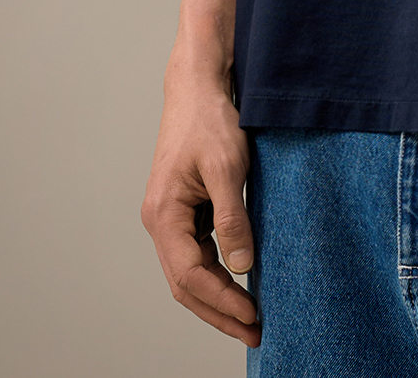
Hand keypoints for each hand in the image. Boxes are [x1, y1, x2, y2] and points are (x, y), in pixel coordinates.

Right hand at [141, 59, 260, 346]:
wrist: (199, 85)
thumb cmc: (210, 119)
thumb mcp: (227, 166)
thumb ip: (233, 217)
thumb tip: (243, 266)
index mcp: (164, 215)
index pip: (191, 276)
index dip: (224, 301)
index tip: (255, 316)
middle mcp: (161, 222)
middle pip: (186, 284)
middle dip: (220, 311)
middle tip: (256, 332)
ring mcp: (171, 217)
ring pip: (190, 273)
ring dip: (219, 297)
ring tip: (251, 317)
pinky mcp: (185, 209)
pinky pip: (197, 254)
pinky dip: (217, 274)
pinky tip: (240, 282)